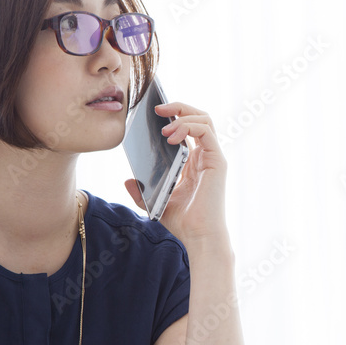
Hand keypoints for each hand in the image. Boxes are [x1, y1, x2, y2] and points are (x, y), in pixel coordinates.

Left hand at [124, 102, 228, 247]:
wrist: (199, 237)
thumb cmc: (184, 223)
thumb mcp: (156, 203)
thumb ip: (142, 192)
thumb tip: (128, 180)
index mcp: (193, 162)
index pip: (188, 127)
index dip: (174, 115)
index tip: (154, 113)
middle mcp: (205, 156)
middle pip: (198, 117)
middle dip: (178, 107)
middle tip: (157, 108)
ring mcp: (213, 157)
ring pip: (204, 119)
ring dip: (182, 115)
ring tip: (163, 124)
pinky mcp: (217, 161)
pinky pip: (205, 131)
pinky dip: (188, 126)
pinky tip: (171, 136)